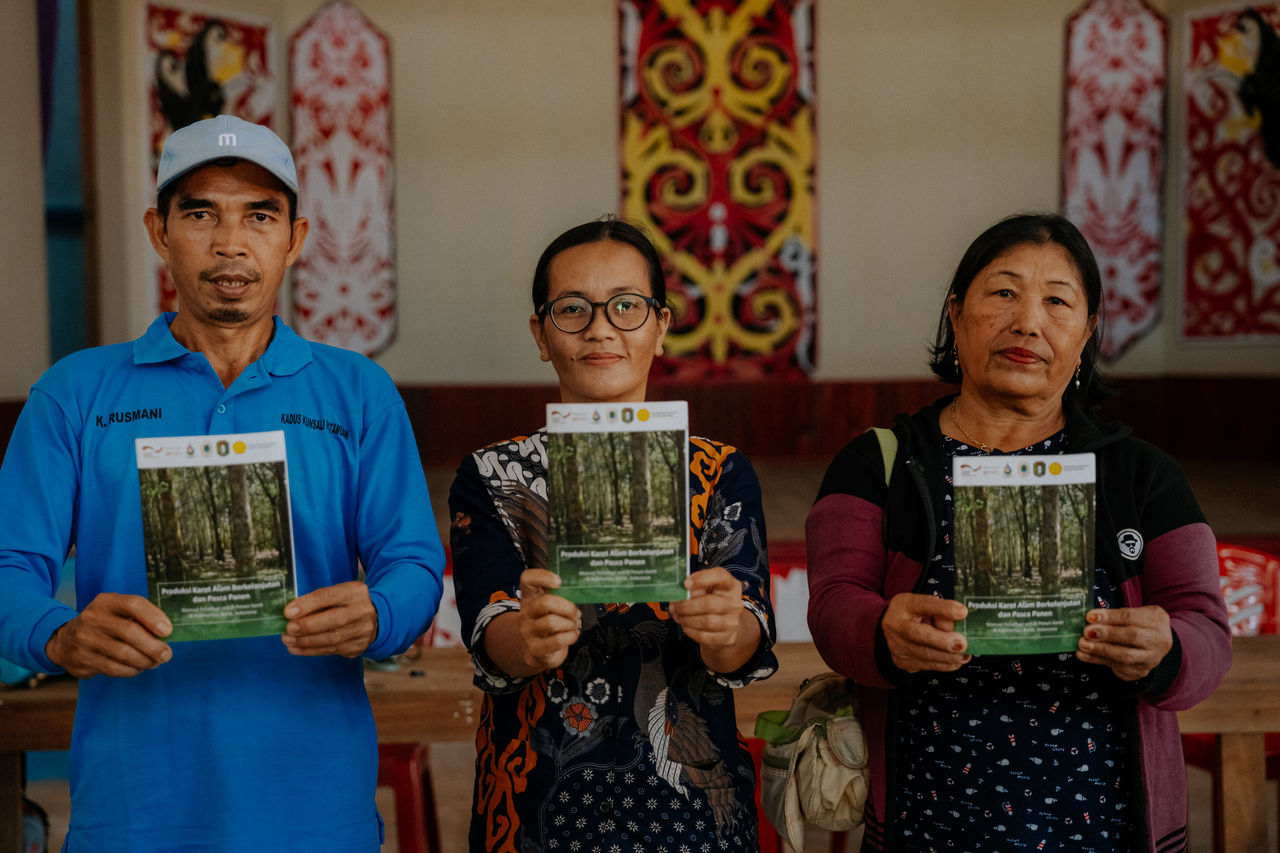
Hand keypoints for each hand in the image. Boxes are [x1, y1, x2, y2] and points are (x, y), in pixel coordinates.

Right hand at [44, 593, 172, 678]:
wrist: (64, 640)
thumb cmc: (104, 624)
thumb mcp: (116, 612)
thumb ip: (139, 617)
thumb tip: (168, 634)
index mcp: (106, 601)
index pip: (133, 604)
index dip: (153, 617)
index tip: (168, 631)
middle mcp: (93, 618)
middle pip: (130, 632)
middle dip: (153, 646)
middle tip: (166, 654)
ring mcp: (85, 639)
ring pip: (123, 653)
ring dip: (144, 660)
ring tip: (155, 662)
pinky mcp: (82, 659)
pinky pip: (113, 668)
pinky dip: (131, 670)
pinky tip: (138, 668)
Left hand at [282, 581, 378, 657]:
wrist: (375, 617)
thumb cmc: (347, 603)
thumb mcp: (336, 593)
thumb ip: (315, 600)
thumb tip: (290, 612)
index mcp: (355, 592)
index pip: (330, 596)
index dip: (308, 604)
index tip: (288, 612)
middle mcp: (363, 610)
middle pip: (334, 620)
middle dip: (308, 626)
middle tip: (288, 629)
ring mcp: (363, 631)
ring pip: (332, 639)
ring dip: (306, 641)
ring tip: (288, 640)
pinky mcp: (358, 646)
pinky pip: (332, 650)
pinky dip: (311, 650)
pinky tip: (297, 648)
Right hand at [512, 569, 580, 672]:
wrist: (536, 652)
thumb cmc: (547, 624)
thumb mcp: (549, 607)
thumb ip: (559, 596)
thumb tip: (580, 590)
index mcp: (529, 598)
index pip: (527, 579)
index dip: (542, 576)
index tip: (559, 581)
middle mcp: (526, 613)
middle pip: (545, 603)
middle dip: (567, 607)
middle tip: (576, 612)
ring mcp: (529, 632)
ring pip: (552, 623)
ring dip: (570, 623)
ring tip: (574, 625)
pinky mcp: (536, 649)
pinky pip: (558, 640)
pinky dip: (571, 636)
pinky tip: (572, 635)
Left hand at [669, 567, 749, 650]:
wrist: (726, 625)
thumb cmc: (714, 602)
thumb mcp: (708, 589)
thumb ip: (696, 587)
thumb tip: (681, 592)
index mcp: (731, 586)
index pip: (720, 576)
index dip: (702, 578)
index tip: (685, 583)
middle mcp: (734, 603)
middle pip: (709, 603)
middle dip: (686, 605)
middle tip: (674, 606)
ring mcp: (732, 622)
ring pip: (706, 621)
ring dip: (686, 619)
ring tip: (678, 615)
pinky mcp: (726, 637)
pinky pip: (704, 636)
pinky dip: (690, 630)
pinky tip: (685, 625)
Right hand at [881, 593, 969, 672]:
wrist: (894, 628)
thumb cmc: (914, 614)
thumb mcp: (928, 605)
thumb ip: (943, 611)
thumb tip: (958, 623)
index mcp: (903, 605)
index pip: (923, 604)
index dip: (943, 609)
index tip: (962, 612)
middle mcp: (896, 626)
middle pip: (919, 635)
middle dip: (944, 642)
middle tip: (963, 645)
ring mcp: (897, 646)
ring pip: (926, 655)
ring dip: (949, 657)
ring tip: (965, 654)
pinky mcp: (903, 662)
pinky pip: (928, 666)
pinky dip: (945, 664)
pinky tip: (954, 660)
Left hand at [1075, 605, 1171, 681]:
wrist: (1156, 643)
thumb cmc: (1141, 624)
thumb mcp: (1134, 613)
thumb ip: (1114, 615)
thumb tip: (1091, 618)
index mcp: (1156, 620)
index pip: (1131, 617)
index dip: (1109, 617)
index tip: (1091, 617)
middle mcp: (1158, 641)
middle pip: (1132, 637)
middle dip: (1106, 635)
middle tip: (1087, 632)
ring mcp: (1150, 659)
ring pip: (1125, 656)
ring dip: (1100, 650)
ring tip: (1084, 645)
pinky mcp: (1140, 671)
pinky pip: (1117, 667)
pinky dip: (1098, 660)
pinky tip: (1086, 655)